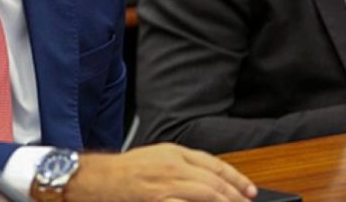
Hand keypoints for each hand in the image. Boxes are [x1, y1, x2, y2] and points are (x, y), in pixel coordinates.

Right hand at [65, 143, 256, 201]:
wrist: (98, 179)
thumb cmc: (126, 171)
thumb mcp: (156, 158)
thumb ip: (182, 166)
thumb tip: (210, 182)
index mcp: (173, 152)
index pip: (214, 164)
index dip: (236, 178)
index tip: (250, 191)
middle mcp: (172, 165)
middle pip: (214, 181)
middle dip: (236, 196)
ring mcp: (165, 184)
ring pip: (206, 194)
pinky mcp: (157, 199)